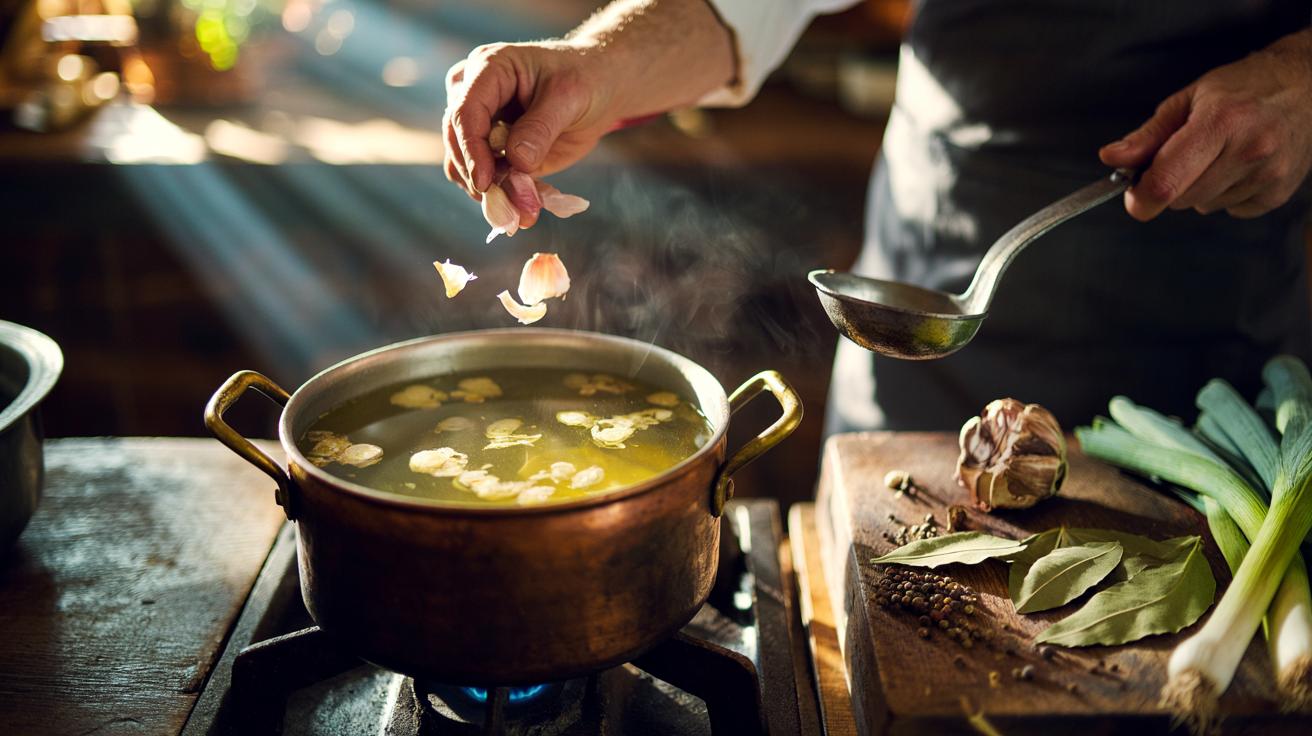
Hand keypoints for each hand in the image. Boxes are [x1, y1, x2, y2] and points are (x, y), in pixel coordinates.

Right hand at [442, 41, 619, 201]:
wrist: (596, 90)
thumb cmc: (583, 80)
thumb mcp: (569, 98)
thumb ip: (541, 128)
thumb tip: (517, 161)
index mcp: (488, 68)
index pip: (466, 112)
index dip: (471, 150)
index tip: (484, 182)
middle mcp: (474, 93)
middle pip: (456, 140)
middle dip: (478, 177)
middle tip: (506, 210)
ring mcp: (480, 123)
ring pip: (463, 163)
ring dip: (488, 192)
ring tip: (519, 214)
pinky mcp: (492, 149)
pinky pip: (484, 176)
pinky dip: (500, 195)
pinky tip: (524, 207)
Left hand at [1100, 31, 1311, 220]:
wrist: (1308, 87)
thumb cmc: (1244, 88)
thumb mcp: (1190, 99)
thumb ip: (1148, 135)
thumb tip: (1112, 159)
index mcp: (1221, 122)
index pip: (1166, 182)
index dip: (1140, 196)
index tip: (1133, 193)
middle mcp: (1250, 150)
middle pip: (1180, 199)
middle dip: (1171, 183)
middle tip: (1186, 155)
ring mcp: (1269, 175)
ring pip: (1203, 206)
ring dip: (1200, 188)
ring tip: (1220, 154)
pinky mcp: (1278, 194)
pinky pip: (1230, 210)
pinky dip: (1226, 194)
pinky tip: (1240, 166)